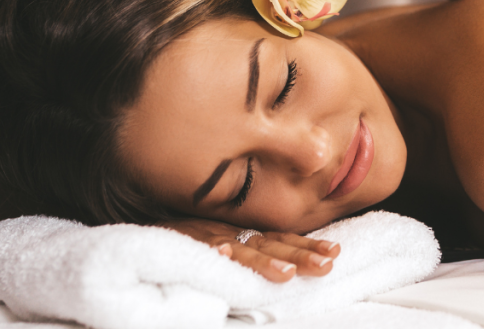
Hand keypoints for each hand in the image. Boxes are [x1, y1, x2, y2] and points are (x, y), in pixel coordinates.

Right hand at [156, 218, 340, 282]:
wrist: (146, 208)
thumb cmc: (188, 230)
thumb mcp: (224, 236)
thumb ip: (250, 248)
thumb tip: (288, 262)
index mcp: (243, 231)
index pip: (281, 239)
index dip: (308, 245)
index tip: (336, 252)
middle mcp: (231, 231)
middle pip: (270, 245)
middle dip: (299, 256)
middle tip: (326, 266)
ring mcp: (208, 235)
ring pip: (240, 249)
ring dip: (262, 262)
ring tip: (284, 275)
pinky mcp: (184, 240)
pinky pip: (197, 247)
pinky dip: (211, 252)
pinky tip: (222, 258)